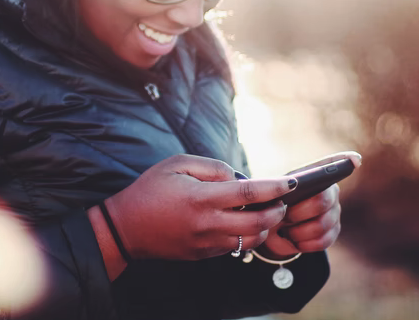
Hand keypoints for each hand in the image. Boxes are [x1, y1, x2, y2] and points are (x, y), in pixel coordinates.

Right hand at [104, 154, 297, 260]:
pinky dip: (247, 235)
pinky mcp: (205, 254)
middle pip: (259, 222)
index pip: (249, 192)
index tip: (291, 182)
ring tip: (264, 211)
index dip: (275, 187)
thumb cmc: (151, 189)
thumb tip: (238, 178)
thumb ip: (212, 167)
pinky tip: (243, 221)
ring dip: (265, 226)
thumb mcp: (177, 164)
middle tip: (281, 199)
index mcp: (201, 198)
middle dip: (277, 211)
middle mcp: (208, 223)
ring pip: (252, 240)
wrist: (126, 227)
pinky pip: (236, 247)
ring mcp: (207, 243)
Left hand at [261, 151, 360, 257]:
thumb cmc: (270, 206)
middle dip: (299, 212)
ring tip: (286, 230)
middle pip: (322, 201)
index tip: (355, 160)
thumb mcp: (269, 194)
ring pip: (322, 224)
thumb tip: (292, 185)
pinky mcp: (333, 231)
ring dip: (298, 231)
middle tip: (283, 215)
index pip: (331, 164)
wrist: (271, 231)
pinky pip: (323, 240)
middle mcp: (329, 191)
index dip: (345, 160)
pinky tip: (295, 240)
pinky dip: (304, 243)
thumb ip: (279, 189)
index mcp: (312, 176)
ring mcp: (334, 211)